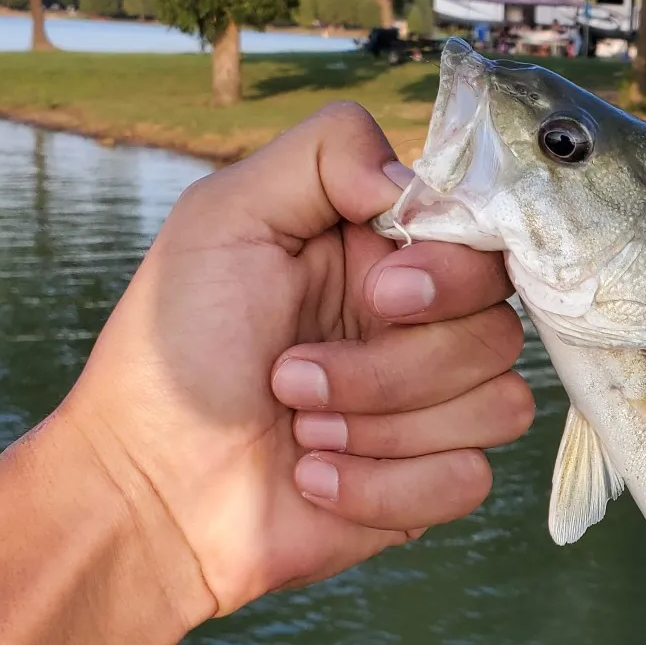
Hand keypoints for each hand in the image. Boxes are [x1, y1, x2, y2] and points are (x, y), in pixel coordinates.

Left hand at [55, 101, 532, 624]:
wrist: (145, 490)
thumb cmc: (174, 352)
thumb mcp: (226, 217)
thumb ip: (325, 154)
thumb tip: (414, 182)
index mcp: (388, 258)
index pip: (487, 246)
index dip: (452, 275)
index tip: (380, 295)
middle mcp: (423, 328)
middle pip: (500, 330)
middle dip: (393, 365)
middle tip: (293, 375)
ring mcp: (432, 409)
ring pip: (498, 405)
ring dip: (382, 426)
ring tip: (298, 430)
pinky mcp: (428, 485)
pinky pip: (467, 479)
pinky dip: (383, 486)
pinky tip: (315, 479)